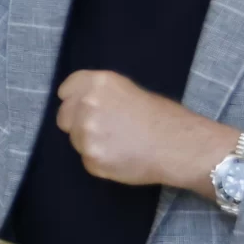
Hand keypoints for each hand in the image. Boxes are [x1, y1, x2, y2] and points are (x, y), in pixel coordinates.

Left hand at [54, 71, 236, 192]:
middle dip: (77, 122)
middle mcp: (86, 105)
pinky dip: (100, 160)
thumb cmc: (163, 117)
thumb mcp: (129, 90)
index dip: (74, 100)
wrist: (180, 146)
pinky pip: (87, 160)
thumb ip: (100, 95)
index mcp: (96, 83)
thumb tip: (82, 103)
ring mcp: (86, 135)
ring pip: (75, 140)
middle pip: (64, 116)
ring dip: (90, 142)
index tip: (81, 106)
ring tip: (119, 143)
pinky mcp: (91, 160)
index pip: (66, 90)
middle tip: (102, 129)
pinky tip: (122, 156)